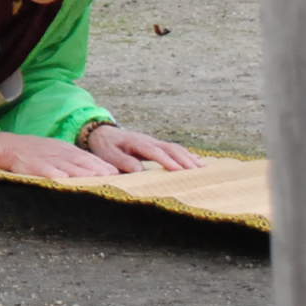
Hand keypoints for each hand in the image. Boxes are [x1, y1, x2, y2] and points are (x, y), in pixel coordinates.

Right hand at [0, 131, 117, 181]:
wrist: (6, 146)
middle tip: (111, 177)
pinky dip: (52, 174)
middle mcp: (58, 152)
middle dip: (95, 168)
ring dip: (80, 172)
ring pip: (65, 166)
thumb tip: (99, 172)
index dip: (102, 164)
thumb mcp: (56, 151)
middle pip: (80, 161)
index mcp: (65, 149)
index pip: (87, 156)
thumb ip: (75, 161)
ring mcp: (45, 158)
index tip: (117, 174)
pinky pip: (43, 170)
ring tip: (94, 179)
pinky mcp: (31, 165)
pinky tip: (61, 179)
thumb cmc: (34, 152)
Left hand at [85, 125, 201, 173]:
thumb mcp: (109, 154)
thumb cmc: (105, 146)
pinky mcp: (156, 146)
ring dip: (189, 157)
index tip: (178, 170)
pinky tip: (199, 162)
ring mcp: (154, 142)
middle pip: (170, 148)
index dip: (166, 161)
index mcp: (137, 143)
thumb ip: (123, 161)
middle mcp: (148, 141)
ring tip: (203, 168)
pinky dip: (187, 155)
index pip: (154, 152)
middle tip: (198, 172)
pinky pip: (174, 149)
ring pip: (175, 148)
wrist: (102, 133)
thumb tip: (138, 170)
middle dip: (184, 160)